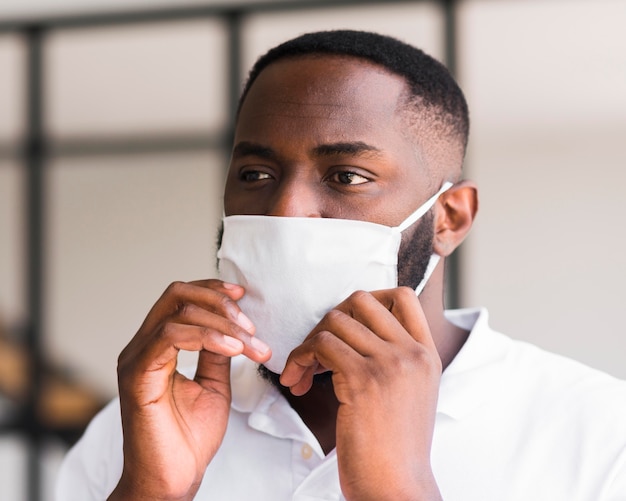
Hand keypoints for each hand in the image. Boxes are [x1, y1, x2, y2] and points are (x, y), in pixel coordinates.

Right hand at [108, 280, 269, 500]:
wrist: (173, 479)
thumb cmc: (189, 438)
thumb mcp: (214, 384)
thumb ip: (217, 353)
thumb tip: (233, 326)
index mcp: (156, 347)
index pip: (179, 298)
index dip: (212, 290)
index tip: (244, 297)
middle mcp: (142, 347)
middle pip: (176, 294)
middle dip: (219, 302)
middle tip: (251, 325)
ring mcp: (136, 359)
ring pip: (177, 312)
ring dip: (222, 322)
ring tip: (249, 344)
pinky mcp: (137, 376)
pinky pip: (170, 337)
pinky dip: (207, 336)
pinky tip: (233, 349)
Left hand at [280, 287, 441, 500]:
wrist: (397, 488)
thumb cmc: (395, 448)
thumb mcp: (412, 394)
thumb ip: (397, 359)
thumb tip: (357, 333)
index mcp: (426, 354)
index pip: (403, 296)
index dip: (367, 301)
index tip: (346, 327)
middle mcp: (412, 353)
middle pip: (361, 300)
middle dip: (331, 320)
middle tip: (319, 351)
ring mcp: (390, 364)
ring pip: (335, 321)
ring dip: (309, 343)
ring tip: (304, 373)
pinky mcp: (363, 380)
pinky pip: (320, 347)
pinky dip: (299, 359)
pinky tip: (296, 382)